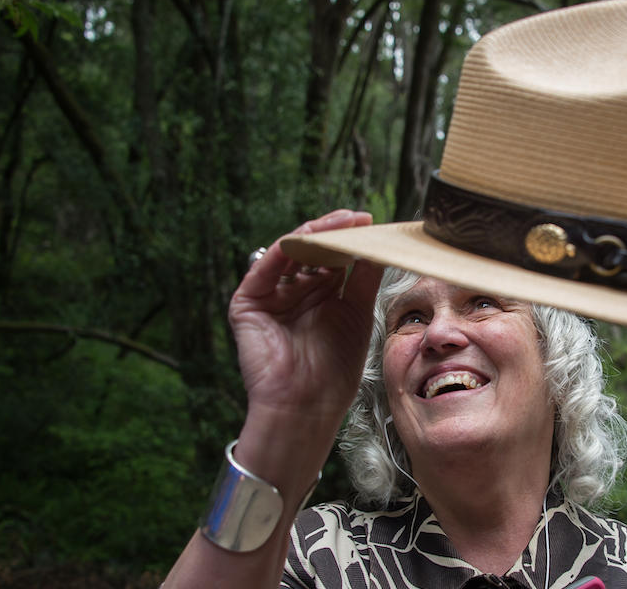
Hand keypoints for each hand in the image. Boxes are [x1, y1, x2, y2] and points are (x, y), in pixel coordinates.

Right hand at [230, 210, 383, 420]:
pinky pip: (265, 269)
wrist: (307, 407)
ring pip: (289, 254)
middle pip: (312, 250)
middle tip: (356, 218)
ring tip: (337, 224)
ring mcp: (271, 296)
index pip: (333, 257)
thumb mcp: (357, 315)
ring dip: (313, 235)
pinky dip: (285, 250)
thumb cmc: (333, 371)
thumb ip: (364, 279)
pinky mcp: (248, 303)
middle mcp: (294, 291)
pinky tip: (306, 238)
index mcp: (320, 295)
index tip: (372, 225)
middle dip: (334, 232)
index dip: (351, 240)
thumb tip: (377, 246)